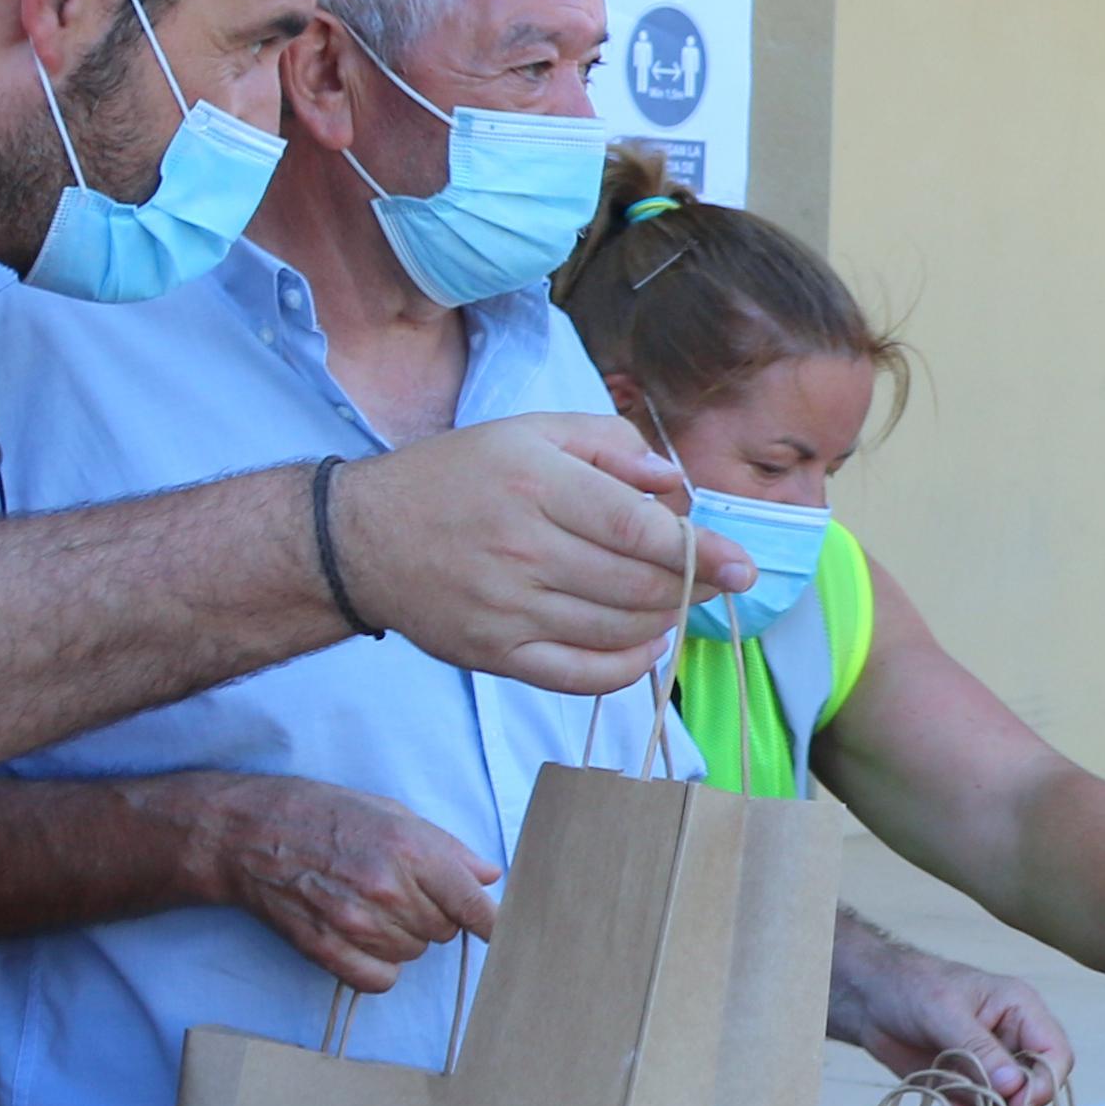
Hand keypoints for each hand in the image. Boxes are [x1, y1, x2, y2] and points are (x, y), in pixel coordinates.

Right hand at [189, 775, 501, 992]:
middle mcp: (388, 890)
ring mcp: (355, 923)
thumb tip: (488, 876)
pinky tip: (364, 940)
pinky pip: (377, 979)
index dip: (495, 926)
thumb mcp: (393, 813)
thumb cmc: (325, 815)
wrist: (250, 832)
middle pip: (444, 932)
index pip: (472, 906)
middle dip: (435, 916)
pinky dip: (379, 967)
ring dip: (404, 938)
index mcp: (411, 851)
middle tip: (404, 891)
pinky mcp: (324, 947)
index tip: (506, 937)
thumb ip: (446, 848)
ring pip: (412, 954)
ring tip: (374, 906)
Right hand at [334, 411, 715, 689]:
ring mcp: (506, 607)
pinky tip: (647, 644)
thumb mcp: (528, 430)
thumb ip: (607, 442)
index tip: (743, 565)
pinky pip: (578, 674)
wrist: (361, 539)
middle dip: (692, 586)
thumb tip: (671, 483)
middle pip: (635, 583)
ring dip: (664, 618)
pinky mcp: (493, 653)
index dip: (699, 551)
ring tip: (678, 600)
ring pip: (615, 628)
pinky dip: (626, 666)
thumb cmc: (455, 476)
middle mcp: (522, 548)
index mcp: (535, 483)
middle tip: (718, 580)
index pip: (636, 528)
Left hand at [845, 949, 1068, 1105]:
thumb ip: (980, 1050)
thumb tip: (1014, 1089)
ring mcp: (994, 1069)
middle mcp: (1016, 1042)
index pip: (1056, 1057)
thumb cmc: (912, 988)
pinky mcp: (972, 1088)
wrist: (871, 999)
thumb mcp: (945, 1013)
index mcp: (1022, 1012)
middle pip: (1039, 1093)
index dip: (1043, 1087)